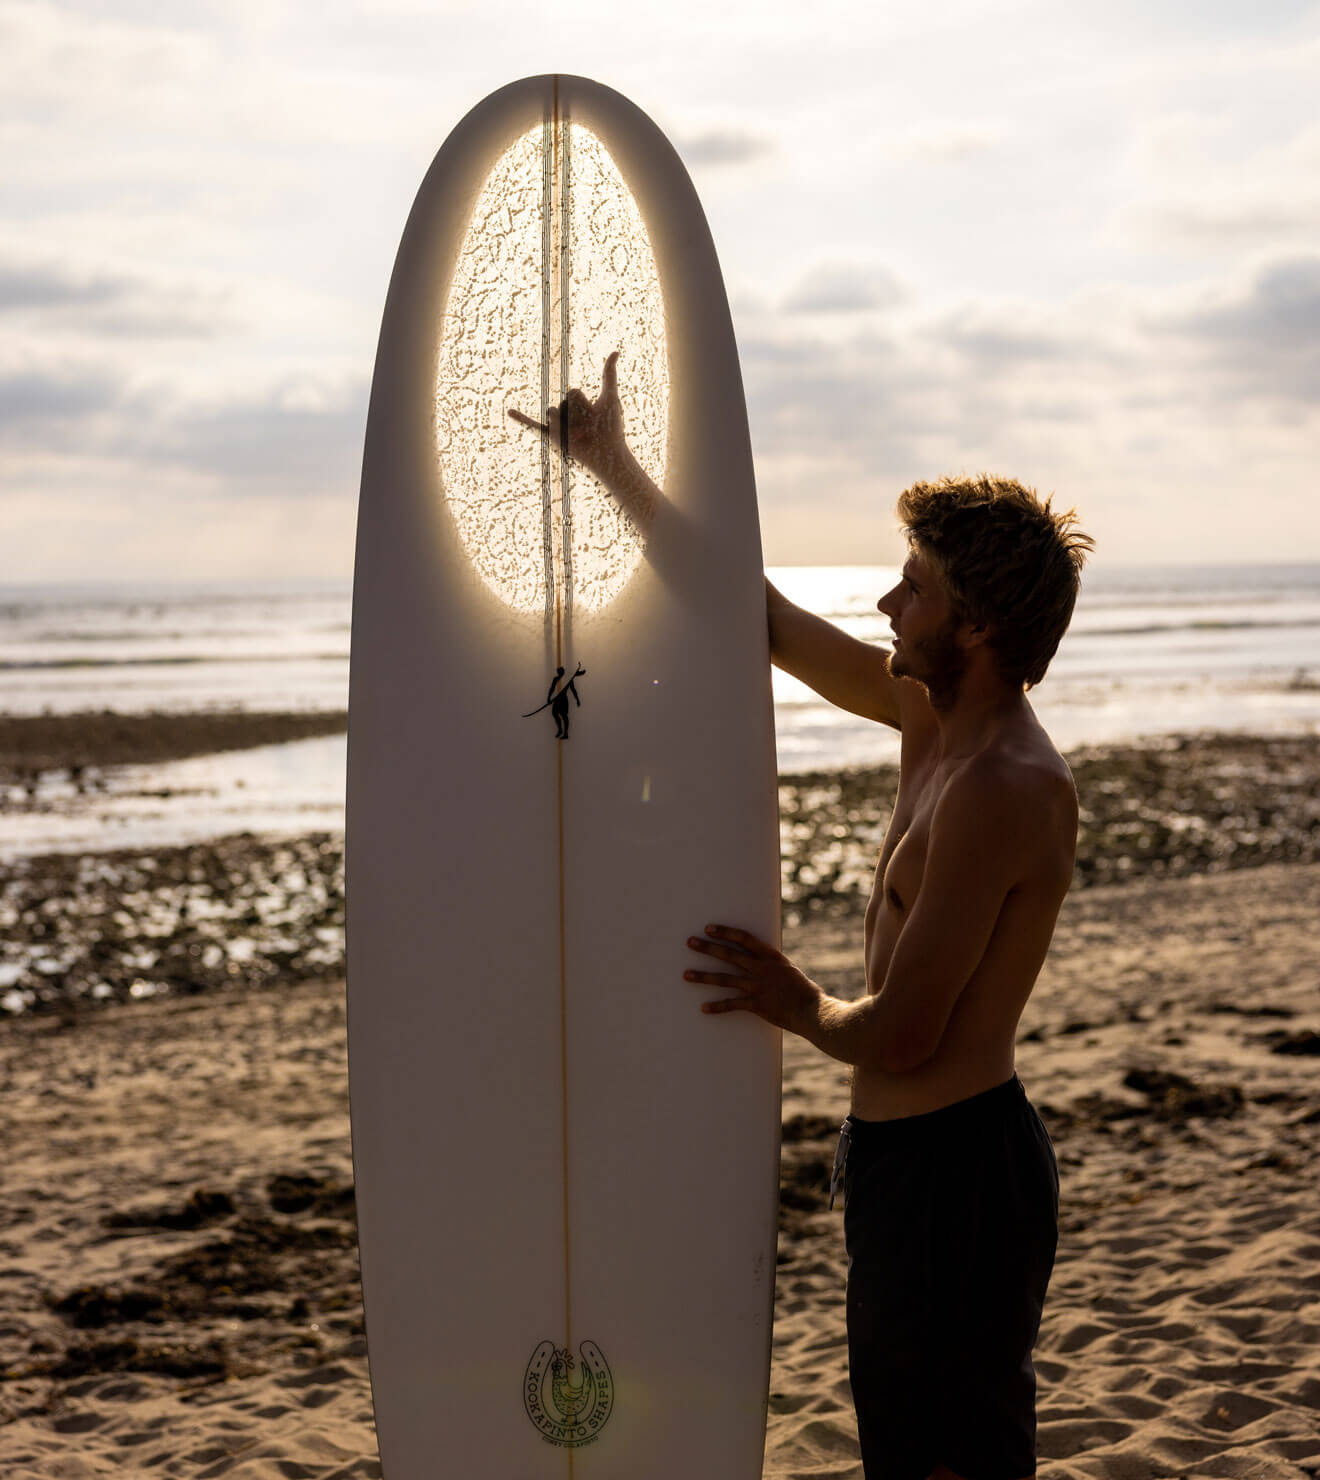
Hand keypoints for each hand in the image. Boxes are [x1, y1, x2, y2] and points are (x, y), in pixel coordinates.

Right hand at [508, 351, 629, 484]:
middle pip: (564, 402)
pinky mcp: (555, 437)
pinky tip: (510, 412)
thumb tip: (615, 350)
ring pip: (555, 413)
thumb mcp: (609, 397)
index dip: (585, 403)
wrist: (607, 453)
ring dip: (568, 423)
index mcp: (578, 404)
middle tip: (589, 426)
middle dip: (578, 413)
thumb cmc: (611, 427)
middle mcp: (568, 413)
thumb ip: (609, 375)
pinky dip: (522, 419)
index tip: (596, 414)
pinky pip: (535, 426)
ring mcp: (560, 425)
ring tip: (580, 434)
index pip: (574, 392)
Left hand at [683, 924, 820, 1033]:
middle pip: (729, 955)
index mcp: (771, 957)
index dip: (725, 932)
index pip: (744, 938)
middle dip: (707, 948)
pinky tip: (703, 1007)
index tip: (709, 929)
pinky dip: (717, 1006)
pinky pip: (732, 1004)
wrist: (812, 1011)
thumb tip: (759, 961)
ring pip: (725, 979)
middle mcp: (762, 969)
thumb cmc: (803, 991)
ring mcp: (758, 986)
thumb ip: (770, 965)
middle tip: (690, 942)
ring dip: (704, 976)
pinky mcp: (756, 1005)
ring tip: (686, 974)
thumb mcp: (788, 970)